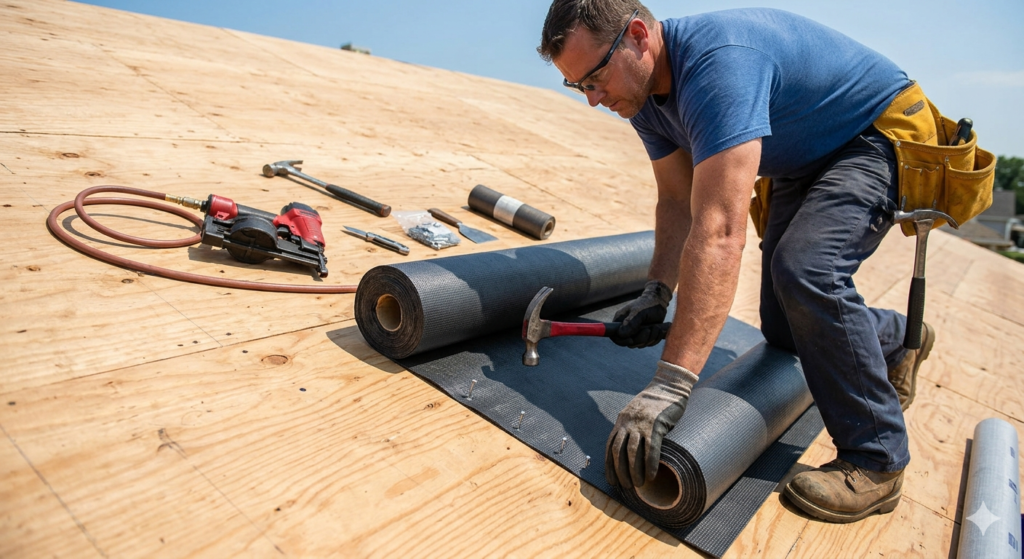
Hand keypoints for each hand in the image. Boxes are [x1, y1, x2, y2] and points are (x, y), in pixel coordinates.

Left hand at [605, 360, 697, 488]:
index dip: (609, 466)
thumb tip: (626, 447)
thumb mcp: (634, 413)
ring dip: (634, 471)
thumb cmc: (653, 403)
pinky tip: (652, 476)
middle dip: (620, 472)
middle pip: (618, 452)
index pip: (609, 447)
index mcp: (621, 422)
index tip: (612, 481)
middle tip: (626, 487)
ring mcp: (641, 424)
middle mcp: (627, 423)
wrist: (667, 386)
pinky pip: (651, 448)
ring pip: (633, 452)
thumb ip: (629, 427)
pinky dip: (650, 464)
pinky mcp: (656, 425)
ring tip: (638, 485)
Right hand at [611, 280, 671, 347]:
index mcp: (620, 321)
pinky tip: (658, 329)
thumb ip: (631, 323)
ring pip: (640, 344)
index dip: (622, 341)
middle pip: (630, 343)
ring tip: (656, 327)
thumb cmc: (647, 304)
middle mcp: (626, 328)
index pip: (615, 337)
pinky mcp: (645, 335)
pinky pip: (648, 343)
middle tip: (648, 330)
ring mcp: (636, 333)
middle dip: (641, 339)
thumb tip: (621, 334)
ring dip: (650, 338)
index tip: (631, 340)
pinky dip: (655, 338)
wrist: (659, 302)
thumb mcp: (639, 312)